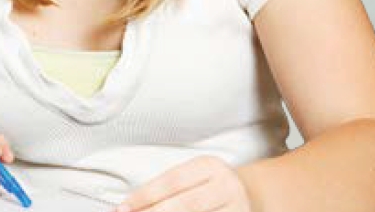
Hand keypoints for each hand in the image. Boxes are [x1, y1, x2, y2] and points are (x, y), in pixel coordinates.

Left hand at [118, 156, 250, 211]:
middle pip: (185, 204)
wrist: (250, 194)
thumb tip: (132, 205)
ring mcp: (237, 208)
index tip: (123, 207)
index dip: (145, 195)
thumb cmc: (209, 185)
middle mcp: (226, 186)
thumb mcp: (193, 175)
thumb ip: (167, 188)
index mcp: (209, 166)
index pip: (171, 181)